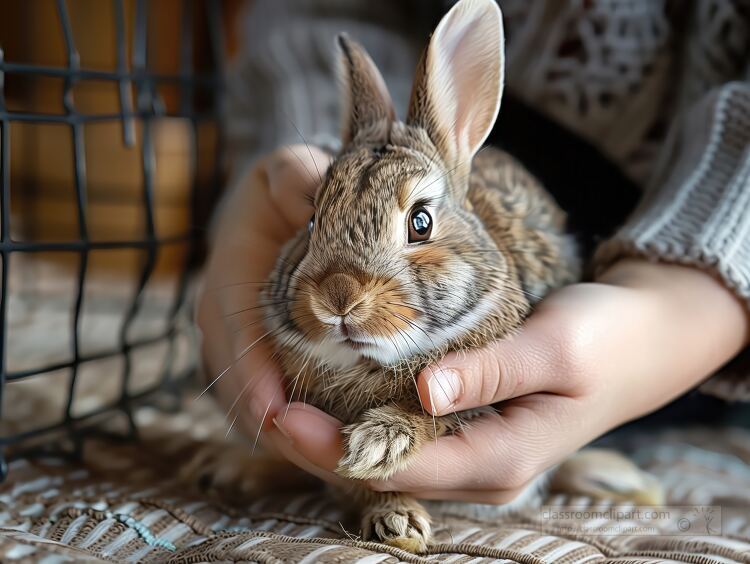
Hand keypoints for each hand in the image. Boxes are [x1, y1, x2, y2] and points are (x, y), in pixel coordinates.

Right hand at [196, 144, 337, 469]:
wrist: (281, 201)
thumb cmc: (291, 186)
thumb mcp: (292, 169)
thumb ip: (299, 178)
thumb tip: (313, 201)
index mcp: (230, 274)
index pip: (237, 332)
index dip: (254, 374)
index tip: (276, 411)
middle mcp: (224, 318)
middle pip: (242, 384)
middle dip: (276, 423)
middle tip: (323, 455)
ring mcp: (238, 344)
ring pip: (254, 404)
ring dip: (290, 436)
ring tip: (336, 462)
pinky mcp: (258, 359)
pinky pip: (272, 402)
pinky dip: (299, 426)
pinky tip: (337, 445)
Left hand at [274, 259, 748, 500]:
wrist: (644, 339)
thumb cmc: (607, 339)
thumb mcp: (553, 348)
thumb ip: (488, 371)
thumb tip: (421, 391)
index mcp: (500, 459)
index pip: (399, 465)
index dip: (335, 447)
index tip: (280, 413)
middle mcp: (482, 468)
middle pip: (385, 469)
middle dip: (322, 445)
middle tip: (265, 403)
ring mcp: (477, 452)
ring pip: (391, 455)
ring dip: (339, 432)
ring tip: (286, 395)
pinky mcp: (473, 428)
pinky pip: (408, 434)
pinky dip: (367, 417)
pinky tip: (338, 387)